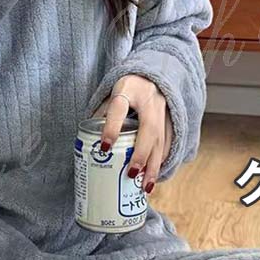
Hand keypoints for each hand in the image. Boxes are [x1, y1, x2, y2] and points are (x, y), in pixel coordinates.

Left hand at [94, 75, 172, 194]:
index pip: (119, 108)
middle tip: (131, 174)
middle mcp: (149, 100)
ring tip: (146, 186)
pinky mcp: (172, 118)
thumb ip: (101, 114)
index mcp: (128, 89)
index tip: (103, 148)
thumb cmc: (126, 87)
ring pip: (162, 140)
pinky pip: (169, 142)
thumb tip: (88, 143)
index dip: (111, 128)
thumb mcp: (110, 93)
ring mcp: (164, 109)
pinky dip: (162, 161)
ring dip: (154, 165)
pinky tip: (154, 176)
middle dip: (141, 154)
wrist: (153, 73)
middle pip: (149, 129)